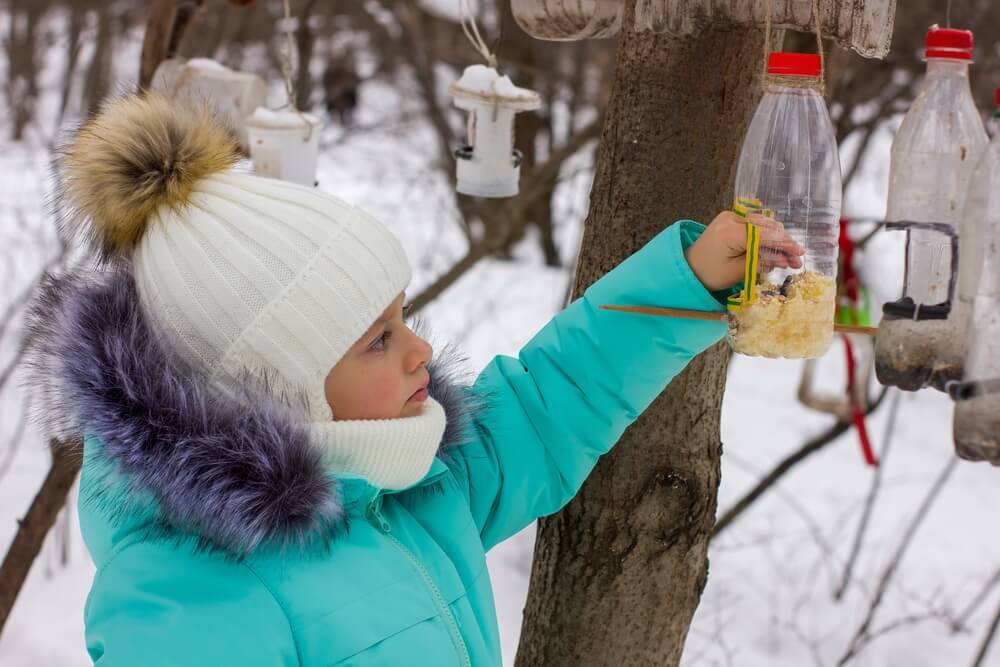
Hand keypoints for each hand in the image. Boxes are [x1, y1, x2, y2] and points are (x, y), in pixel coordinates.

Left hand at [684, 211, 804, 291]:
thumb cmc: (711, 274)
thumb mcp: (739, 271)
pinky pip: (755, 225)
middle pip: (767, 228)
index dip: (784, 245)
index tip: (799, 255)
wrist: (690, 268)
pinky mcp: (732, 219)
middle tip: (797, 261)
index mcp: (730, 231)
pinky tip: (776, 250)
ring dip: (778, 240)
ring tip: (789, 258)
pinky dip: (766, 237)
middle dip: (784, 244)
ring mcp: (731, 216)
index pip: (765, 235)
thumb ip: (763, 261)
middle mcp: (731, 218)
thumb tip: (787, 259)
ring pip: (764, 225)